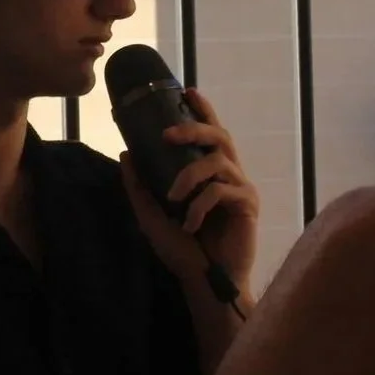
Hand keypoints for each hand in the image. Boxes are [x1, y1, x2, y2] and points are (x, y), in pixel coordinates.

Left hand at [119, 87, 258, 300]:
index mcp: (210, 173)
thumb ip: (139, 186)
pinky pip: (221, 191)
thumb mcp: (151, 215)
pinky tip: (189, 224)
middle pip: (220, 135)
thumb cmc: (182, 251)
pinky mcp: (248, 205)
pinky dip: (200, 206)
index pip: (209, 133)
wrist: (204, 284)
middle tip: (167, 134)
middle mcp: (229, 175)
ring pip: (218, 161)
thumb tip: (126, 152)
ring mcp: (241, 189)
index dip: (202, 109)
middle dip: (194, 127)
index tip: (187, 90)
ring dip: (189, 176)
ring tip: (173, 197)